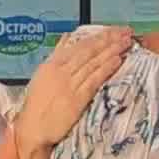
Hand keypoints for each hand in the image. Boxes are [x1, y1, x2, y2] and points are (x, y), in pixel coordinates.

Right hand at [16, 26, 132, 147]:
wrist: (32, 129)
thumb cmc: (37, 104)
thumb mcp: (43, 74)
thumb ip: (56, 54)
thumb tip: (67, 37)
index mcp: (52, 64)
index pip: (80, 45)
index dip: (99, 36)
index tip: (114, 30)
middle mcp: (60, 71)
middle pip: (89, 51)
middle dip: (109, 39)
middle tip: (126, 32)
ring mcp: (69, 84)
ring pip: (93, 62)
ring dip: (111, 50)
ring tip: (126, 42)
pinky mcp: (76, 99)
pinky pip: (94, 80)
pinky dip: (106, 69)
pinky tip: (118, 60)